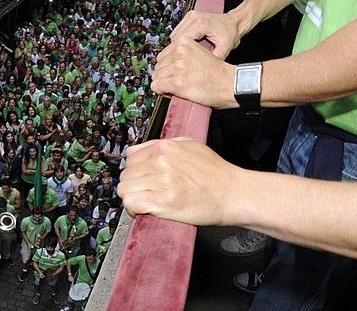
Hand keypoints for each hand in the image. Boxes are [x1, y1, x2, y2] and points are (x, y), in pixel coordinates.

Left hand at [118, 138, 241, 225]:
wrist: (232, 193)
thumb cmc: (216, 173)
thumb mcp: (190, 146)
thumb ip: (166, 146)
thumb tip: (148, 152)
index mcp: (165, 147)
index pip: (131, 156)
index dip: (135, 170)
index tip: (140, 179)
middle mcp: (160, 161)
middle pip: (126, 174)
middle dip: (133, 185)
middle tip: (145, 194)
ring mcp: (160, 180)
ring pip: (124, 189)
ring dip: (132, 198)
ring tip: (145, 203)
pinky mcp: (162, 201)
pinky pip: (131, 203)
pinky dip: (133, 209)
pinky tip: (143, 211)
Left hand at [151, 37, 235, 107]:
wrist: (230, 83)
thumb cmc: (218, 72)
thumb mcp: (200, 53)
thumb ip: (183, 55)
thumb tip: (167, 64)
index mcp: (184, 42)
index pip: (162, 56)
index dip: (168, 67)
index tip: (175, 74)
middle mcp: (179, 52)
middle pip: (158, 67)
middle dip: (165, 76)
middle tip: (177, 83)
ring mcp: (177, 67)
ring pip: (156, 77)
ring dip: (164, 84)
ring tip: (178, 88)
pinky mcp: (177, 82)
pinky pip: (156, 86)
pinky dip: (161, 91)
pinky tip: (172, 93)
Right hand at [168, 9, 243, 58]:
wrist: (234, 22)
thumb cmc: (231, 33)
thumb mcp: (226, 47)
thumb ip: (216, 58)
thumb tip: (206, 70)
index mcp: (201, 23)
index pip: (182, 39)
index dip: (179, 53)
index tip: (179, 64)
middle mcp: (194, 17)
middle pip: (176, 37)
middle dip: (177, 50)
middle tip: (179, 63)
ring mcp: (191, 16)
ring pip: (175, 34)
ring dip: (177, 45)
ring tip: (183, 57)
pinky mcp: (190, 17)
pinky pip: (179, 31)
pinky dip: (180, 40)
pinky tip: (186, 49)